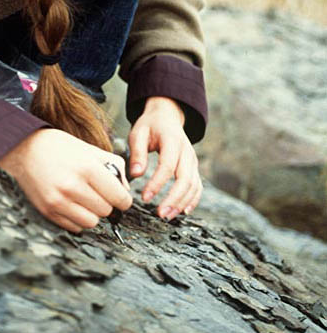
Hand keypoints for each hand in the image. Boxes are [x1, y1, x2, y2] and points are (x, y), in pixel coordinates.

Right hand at [0, 128, 131, 232]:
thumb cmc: (60, 147)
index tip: (121, 198)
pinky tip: (73, 205)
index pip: (119, 197)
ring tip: (86, 200)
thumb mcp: (91, 150)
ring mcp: (58, 201)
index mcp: (87, 168)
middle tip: (99, 194)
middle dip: (107, 204)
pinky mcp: (47, 211)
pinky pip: (74, 227)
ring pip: (91, 223)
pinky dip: (78, 220)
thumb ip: (114, 167)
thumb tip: (126, 190)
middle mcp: (72, 186)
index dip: (124, 199)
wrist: (24, 149)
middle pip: (106, 211)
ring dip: (93, 214)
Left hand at [128, 96, 201, 219]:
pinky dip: (192, 200)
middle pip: (185, 179)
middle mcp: (186, 151)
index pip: (167, 165)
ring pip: (193, 185)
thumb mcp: (138, 133)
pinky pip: (197, 186)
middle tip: (160, 214)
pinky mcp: (193, 167)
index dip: (157, 183)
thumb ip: (137, 153)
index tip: (144, 197)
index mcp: (172, 140)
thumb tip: (135, 174)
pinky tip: (183, 211)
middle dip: (173, 199)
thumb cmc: (150, 126)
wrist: (166, 117)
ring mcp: (192, 160)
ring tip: (167, 216)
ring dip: (182, 203)